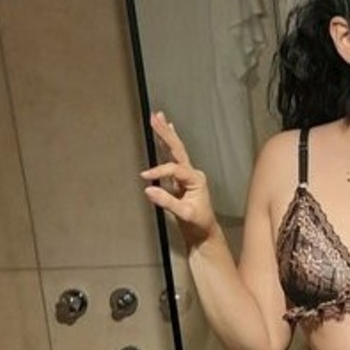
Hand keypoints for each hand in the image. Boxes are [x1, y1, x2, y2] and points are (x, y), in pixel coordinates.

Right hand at [140, 112, 217, 244]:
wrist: (204, 232)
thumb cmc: (198, 224)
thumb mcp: (184, 214)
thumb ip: (167, 201)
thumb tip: (149, 189)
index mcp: (196, 180)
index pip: (174, 169)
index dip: (159, 171)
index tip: (146, 177)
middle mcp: (193, 174)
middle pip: (177, 149)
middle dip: (166, 133)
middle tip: (156, 117)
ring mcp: (187, 175)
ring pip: (175, 151)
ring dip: (166, 134)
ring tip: (159, 118)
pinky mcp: (181, 179)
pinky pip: (173, 158)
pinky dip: (168, 145)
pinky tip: (167, 133)